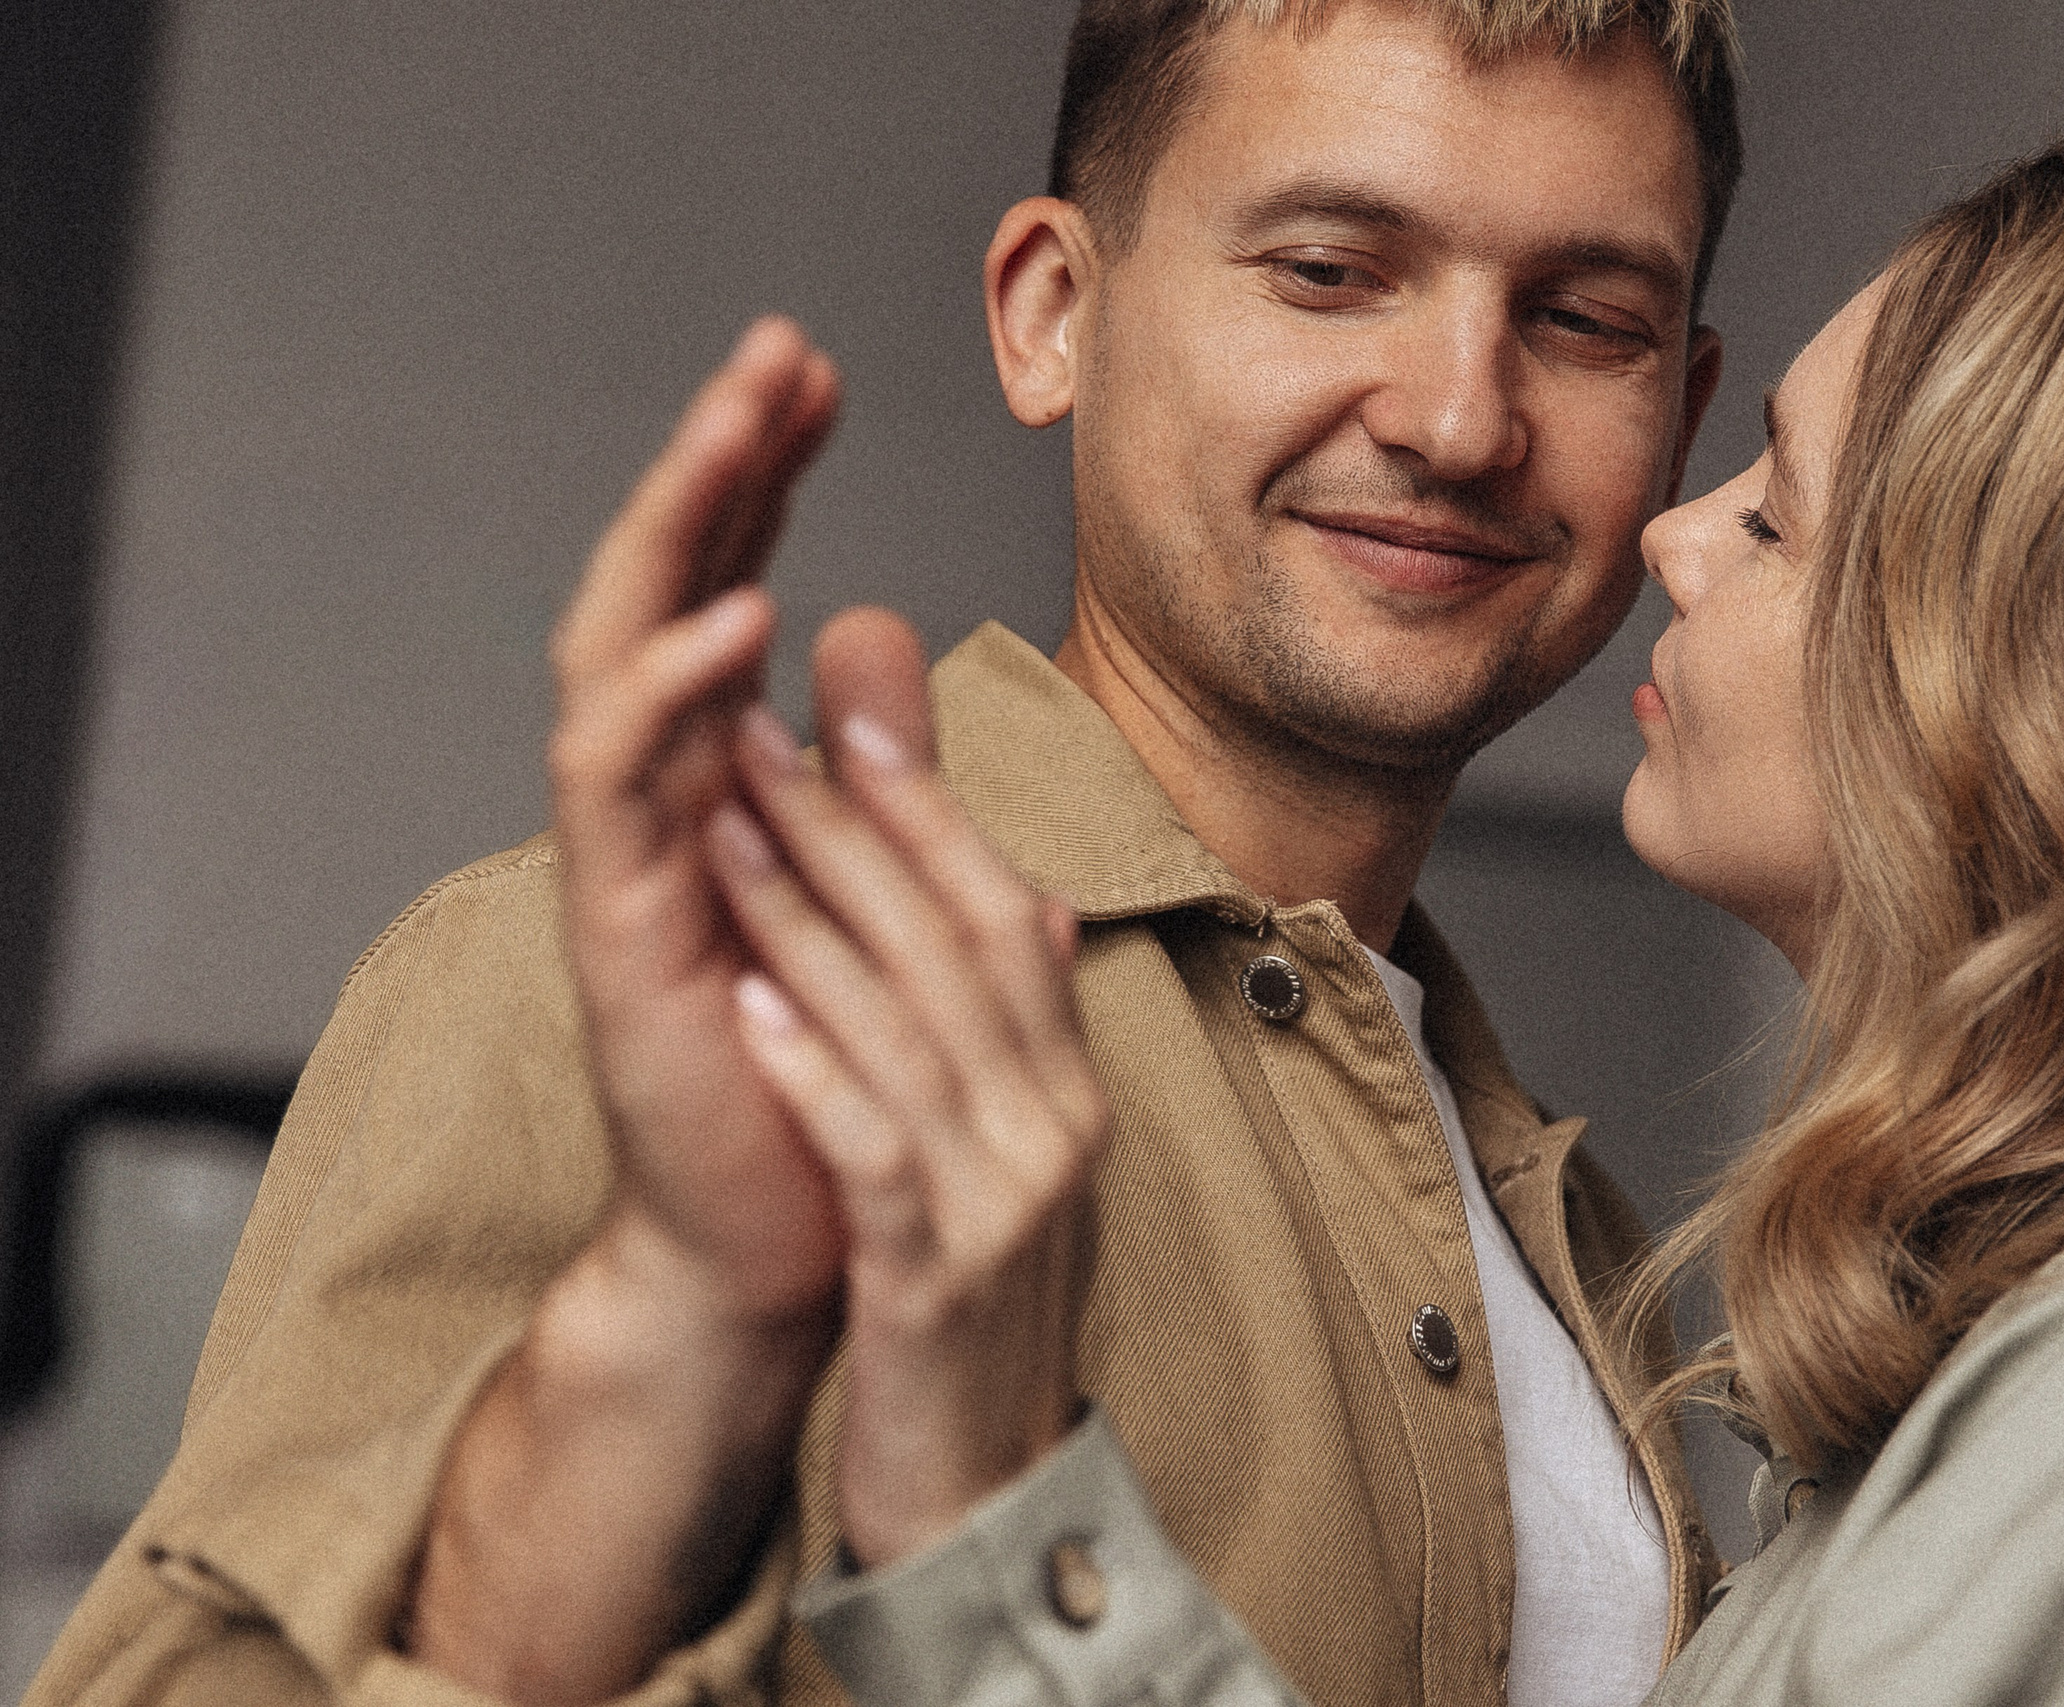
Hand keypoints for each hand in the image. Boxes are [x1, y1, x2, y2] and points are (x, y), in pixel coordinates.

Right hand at [546, 315, 846, 1331]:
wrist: (787, 1232)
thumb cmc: (829, 1064)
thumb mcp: (869, 879)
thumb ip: (870, 760)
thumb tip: (877, 630)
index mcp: (719, 772)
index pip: (726, 583)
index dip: (763, 478)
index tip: (822, 378)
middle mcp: (662, 794)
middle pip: (660, 586)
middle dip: (713, 462)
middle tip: (774, 349)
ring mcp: (628, 852)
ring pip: (619, 650)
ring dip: (680, 532)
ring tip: (742, 424)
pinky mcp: (616, 922)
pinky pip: (617, 782)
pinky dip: (672, 692)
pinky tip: (737, 618)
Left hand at [706, 613, 1106, 1566]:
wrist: (988, 1498)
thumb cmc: (969, 1310)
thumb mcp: (997, 1154)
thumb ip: (1002, 1028)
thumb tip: (1025, 898)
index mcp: (1066, 1089)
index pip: (1005, 915)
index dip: (926, 811)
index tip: (844, 716)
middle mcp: (1054, 1129)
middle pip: (958, 945)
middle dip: (855, 830)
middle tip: (761, 733)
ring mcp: (1004, 1206)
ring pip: (910, 1028)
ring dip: (813, 920)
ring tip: (723, 829)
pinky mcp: (937, 1284)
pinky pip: (877, 1154)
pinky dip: (814, 1071)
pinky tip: (747, 1003)